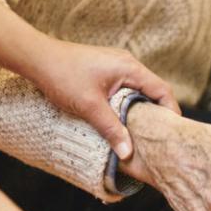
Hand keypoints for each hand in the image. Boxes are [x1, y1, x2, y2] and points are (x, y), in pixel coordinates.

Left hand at [28, 40, 180, 159]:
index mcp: (130, 68)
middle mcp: (127, 64)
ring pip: (138, 90)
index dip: (171, 111)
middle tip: (159, 136)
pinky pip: (126, 88)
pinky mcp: (106, 70)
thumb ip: (112, 129)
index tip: (172, 132)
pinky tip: (122, 119)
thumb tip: (128, 153)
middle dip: (158, 113)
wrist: (37, 58)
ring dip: (141, 109)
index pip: (162, 90)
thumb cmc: (63, 76)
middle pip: (153, 90)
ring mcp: (116, 65)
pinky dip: (128, 103)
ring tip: (142, 132)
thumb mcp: (90, 106)